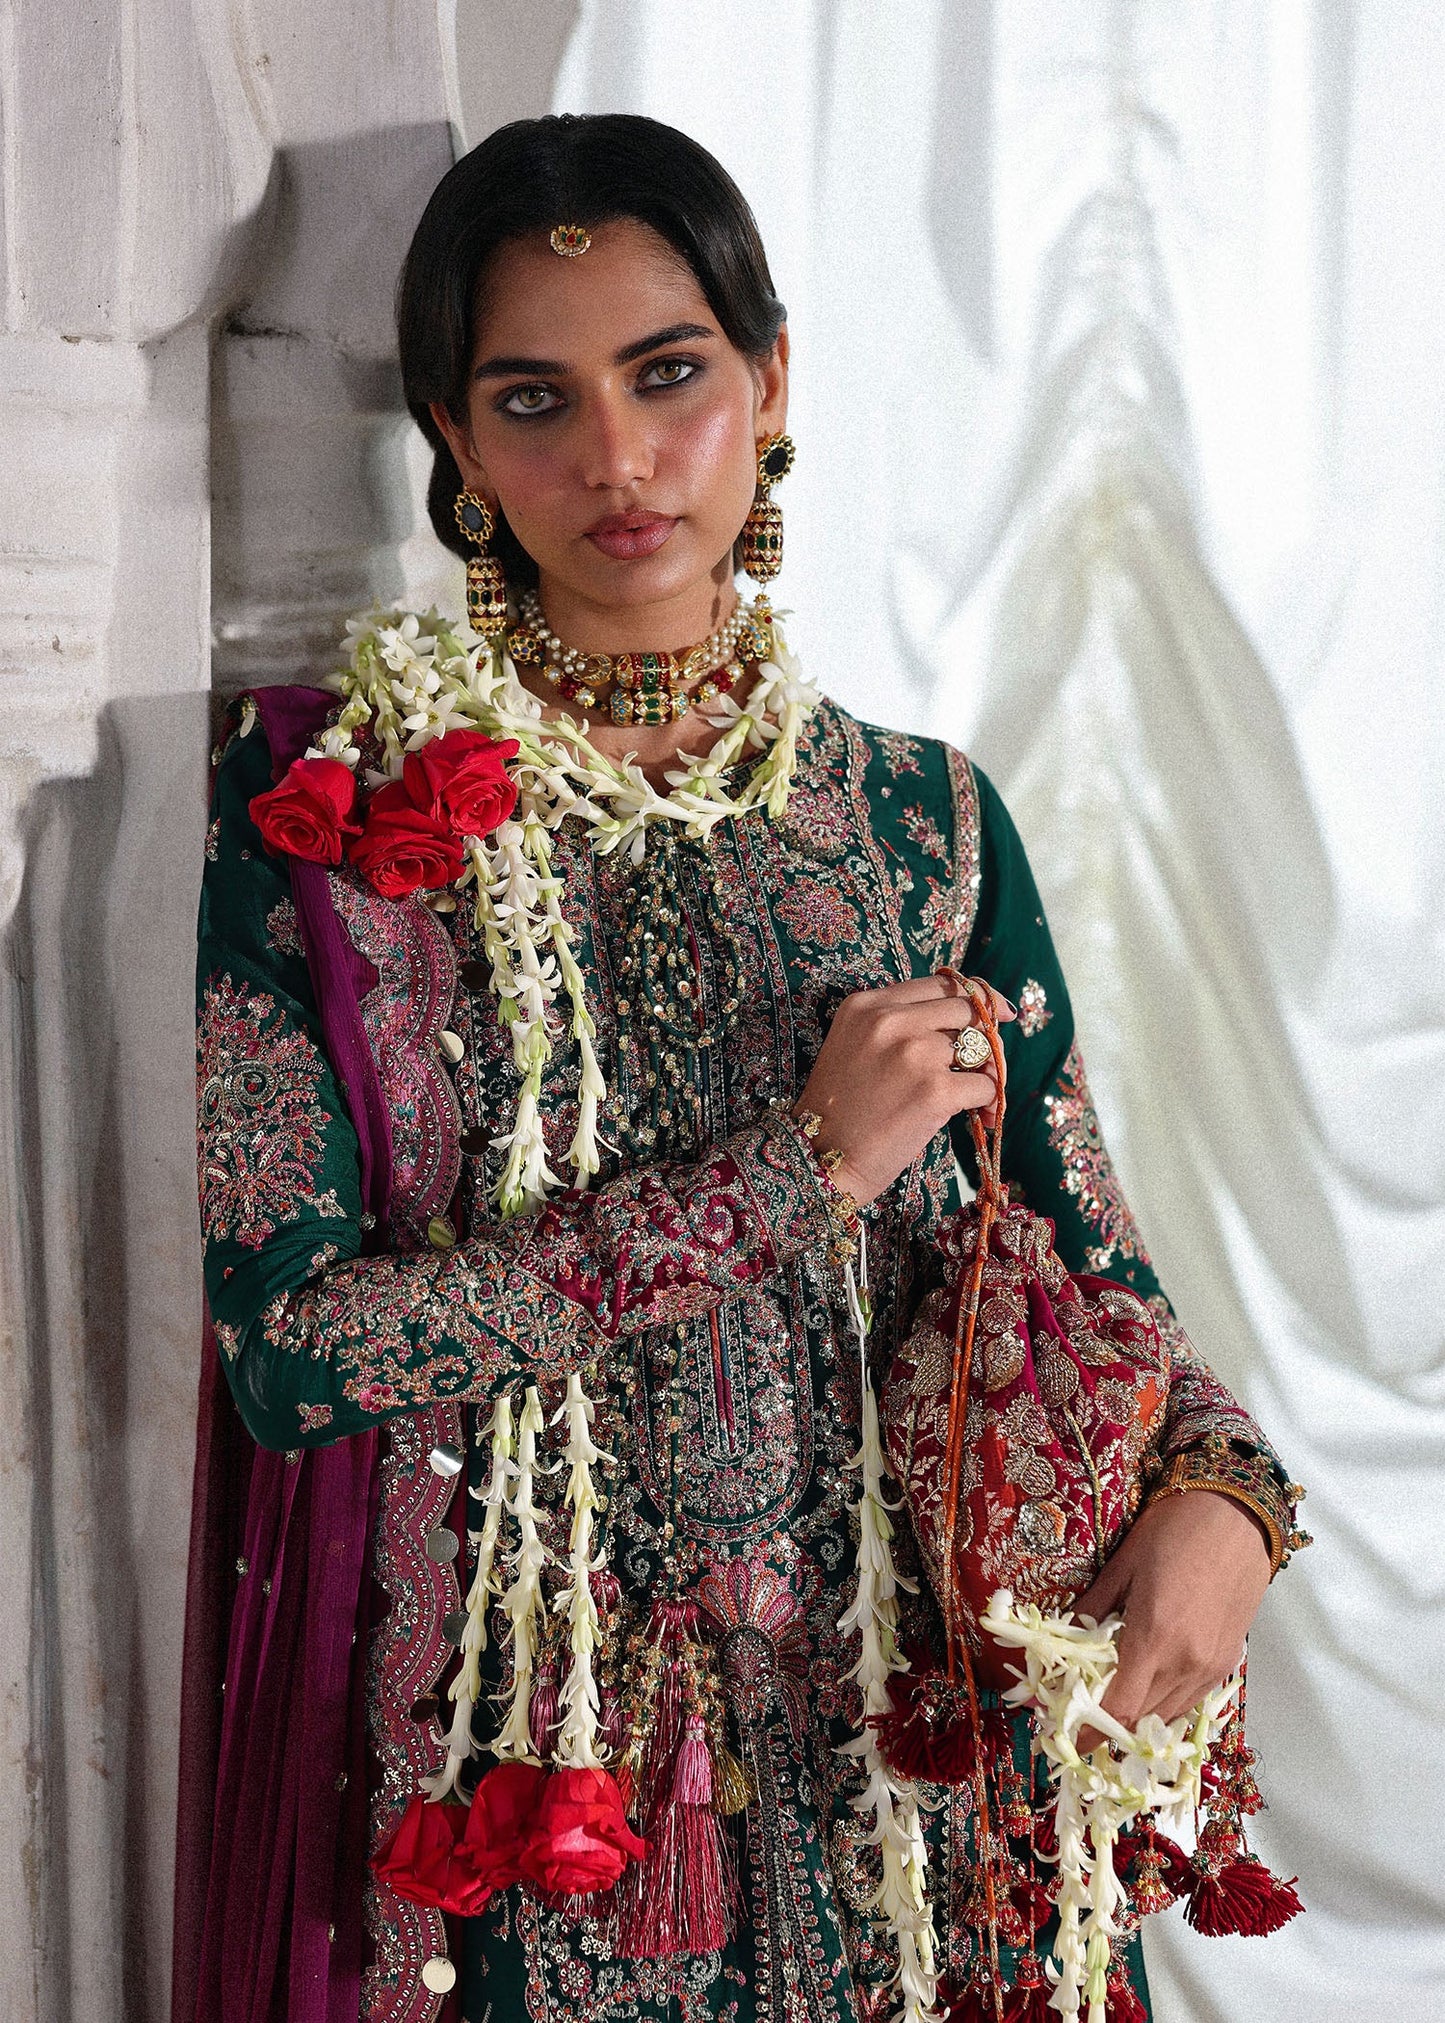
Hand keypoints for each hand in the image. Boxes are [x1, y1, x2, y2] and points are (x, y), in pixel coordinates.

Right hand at [792, 973, 1015, 1206]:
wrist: (819, 1159)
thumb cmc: (840, 1111)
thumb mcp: (855, 1046)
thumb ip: (898, 1025)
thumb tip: (967, 1023)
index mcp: (867, 1005)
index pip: (939, 983)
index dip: (976, 996)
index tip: (997, 1011)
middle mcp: (890, 1021)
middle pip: (965, 1008)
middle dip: (984, 1036)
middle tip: (985, 1064)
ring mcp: (913, 1053)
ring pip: (979, 1049)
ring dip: (986, 1074)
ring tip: (976, 1101)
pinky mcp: (934, 1090)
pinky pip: (985, 1086)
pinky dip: (987, 1103)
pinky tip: (977, 1117)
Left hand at [1071, 1489, 1271, 1751]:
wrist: (1238, 1516)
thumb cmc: (1175, 1531)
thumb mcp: (1123, 1565)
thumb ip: (1092, 1608)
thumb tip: (1066, 1638)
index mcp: (1155, 1638)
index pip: (1118, 1708)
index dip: (1091, 1734)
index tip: (1070, 1742)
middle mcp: (1186, 1663)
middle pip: (1141, 1719)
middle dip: (1109, 1726)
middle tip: (1081, 1716)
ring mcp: (1212, 1666)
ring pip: (1167, 1715)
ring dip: (1138, 1719)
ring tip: (1111, 1704)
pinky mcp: (1228, 1662)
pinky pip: (1190, 1699)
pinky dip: (1165, 1704)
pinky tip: (1148, 1688)